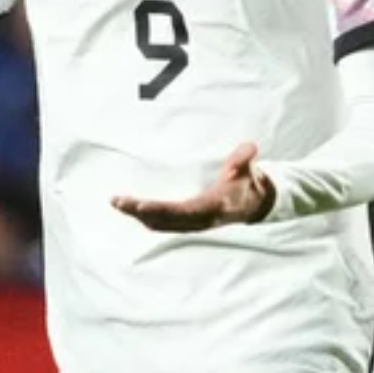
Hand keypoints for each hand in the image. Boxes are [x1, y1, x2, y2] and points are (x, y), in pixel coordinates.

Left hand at [112, 142, 275, 232]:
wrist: (256, 204)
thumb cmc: (248, 183)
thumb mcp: (249, 169)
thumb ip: (245, 158)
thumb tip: (250, 148)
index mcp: (213, 207)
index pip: (182, 211)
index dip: (160, 210)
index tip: (139, 205)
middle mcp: (201, 219)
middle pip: (165, 220)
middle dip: (140, 212)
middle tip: (117, 201)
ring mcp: (194, 223)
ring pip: (162, 224)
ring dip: (139, 216)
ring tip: (117, 203)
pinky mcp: (190, 222)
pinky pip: (165, 224)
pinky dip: (147, 218)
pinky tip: (133, 211)